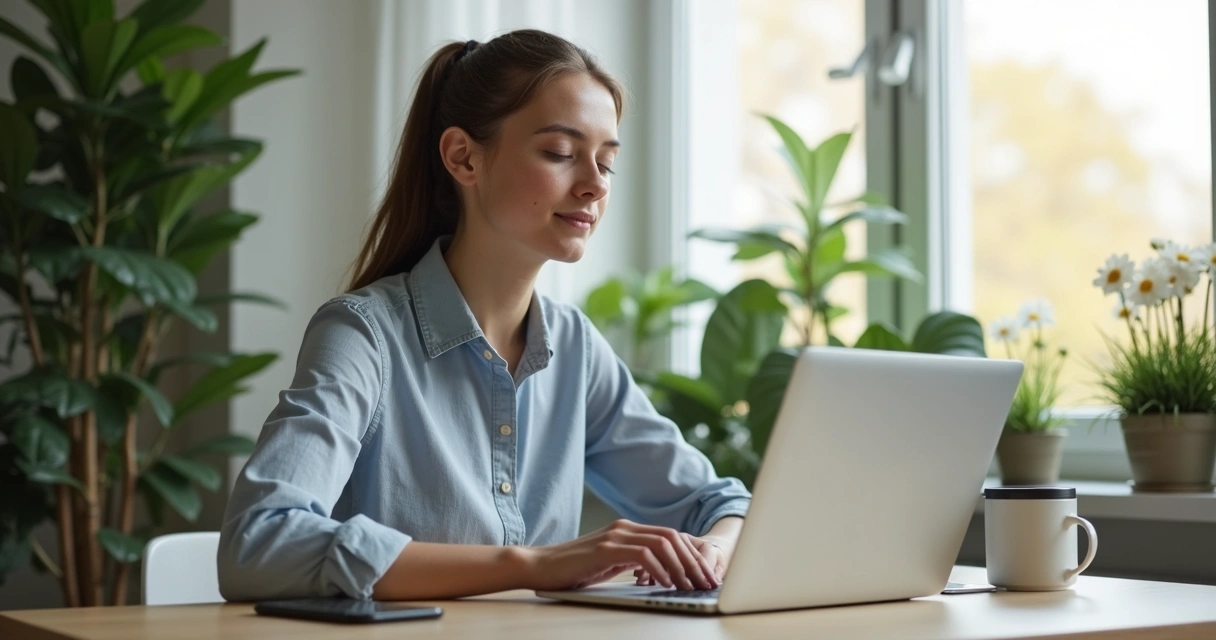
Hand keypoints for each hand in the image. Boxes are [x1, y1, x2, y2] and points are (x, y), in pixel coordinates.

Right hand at [519, 519, 718, 590]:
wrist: (539, 567)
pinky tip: (666, 583)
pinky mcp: (605, 548)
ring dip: (681, 566)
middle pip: (672, 538)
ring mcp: (615, 535)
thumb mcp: (610, 565)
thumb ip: (633, 563)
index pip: (670, 537)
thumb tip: (663, 575)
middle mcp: (624, 528)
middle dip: (694, 561)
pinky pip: (643, 554)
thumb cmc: (573, 571)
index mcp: (627, 530)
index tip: (705, 576)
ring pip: (662, 543)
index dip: (692, 555)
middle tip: (706, 583)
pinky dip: (659, 569)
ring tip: (691, 586)